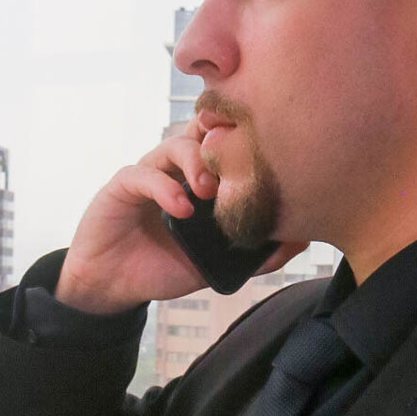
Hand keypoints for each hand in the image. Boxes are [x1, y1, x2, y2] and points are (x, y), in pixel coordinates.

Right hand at [54, 118, 311, 313]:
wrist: (115, 284)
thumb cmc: (165, 265)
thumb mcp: (217, 262)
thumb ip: (256, 253)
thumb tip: (301, 241)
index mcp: (201, 178)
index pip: (226, 143)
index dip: (246, 140)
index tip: (270, 153)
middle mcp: (176, 168)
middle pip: (202, 131)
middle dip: (223, 139)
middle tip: (242, 164)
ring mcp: (149, 173)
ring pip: (175, 145)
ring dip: (197, 162)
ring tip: (211, 190)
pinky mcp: (122, 186)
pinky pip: (143, 175)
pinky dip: (165, 188)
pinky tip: (183, 209)